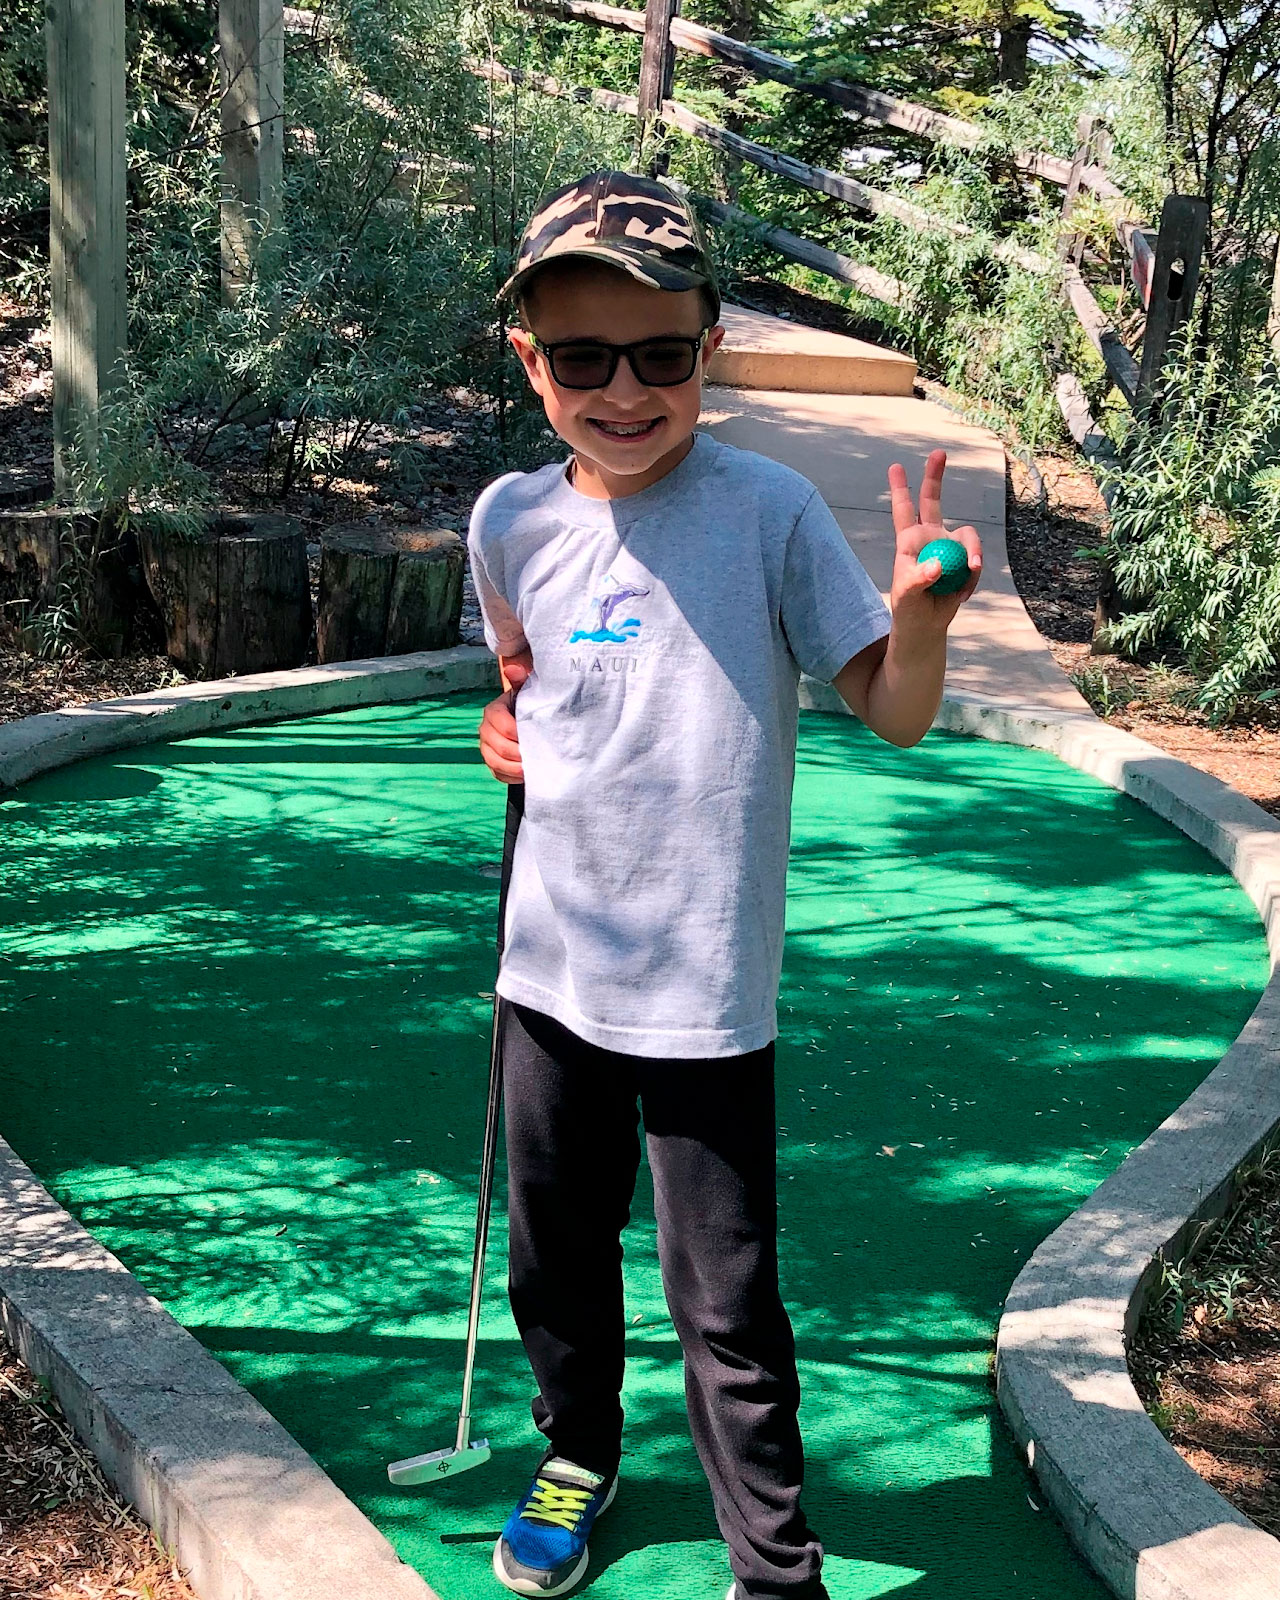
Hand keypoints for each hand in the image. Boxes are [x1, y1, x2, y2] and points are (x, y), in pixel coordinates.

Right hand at [478, 651, 530, 783]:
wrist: (525, 719)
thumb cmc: (527, 704)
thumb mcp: (526, 690)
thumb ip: (520, 680)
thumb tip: (512, 669)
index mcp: (493, 711)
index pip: (504, 727)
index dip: (520, 735)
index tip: (539, 738)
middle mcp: (485, 730)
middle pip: (499, 748)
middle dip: (519, 755)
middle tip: (539, 757)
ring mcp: (486, 748)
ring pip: (496, 763)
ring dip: (515, 769)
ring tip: (532, 769)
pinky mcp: (491, 763)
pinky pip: (498, 775)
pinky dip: (512, 777)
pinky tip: (526, 775)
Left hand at [887, 449, 981, 635]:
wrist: (927, 624)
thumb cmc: (908, 608)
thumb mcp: (906, 596)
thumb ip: (918, 579)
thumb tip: (937, 566)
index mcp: (909, 541)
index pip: (903, 511)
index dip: (900, 489)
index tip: (896, 467)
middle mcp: (929, 537)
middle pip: (933, 500)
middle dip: (935, 476)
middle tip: (939, 453)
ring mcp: (949, 546)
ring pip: (967, 536)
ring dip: (972, 554)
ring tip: (970, 573)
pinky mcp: (965, 561)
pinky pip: (976, 560)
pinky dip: (972, 578)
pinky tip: (961, 593)